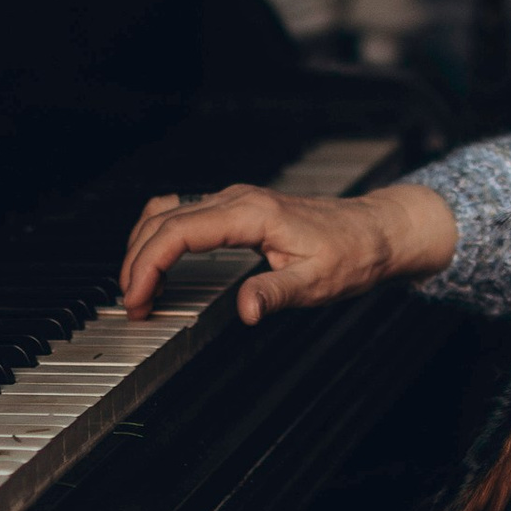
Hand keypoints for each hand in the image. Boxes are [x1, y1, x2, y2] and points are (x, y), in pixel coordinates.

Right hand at [118, 175, 457, 325]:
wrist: (377, 231)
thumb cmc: (353, 253)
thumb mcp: (316, 282)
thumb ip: (275, 294)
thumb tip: (244, 311)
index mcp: (251, 214)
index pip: (178, 232)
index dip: (148, 265)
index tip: (139, 299)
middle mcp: (239, 199)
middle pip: (163, 219)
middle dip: (137, 260)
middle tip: (132, 303)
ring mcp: (237, 200)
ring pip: (168, 211)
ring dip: (144, 245)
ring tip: (138, 286)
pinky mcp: (239, 208)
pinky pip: (185, 213)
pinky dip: (161, 237)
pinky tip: (160, 263)